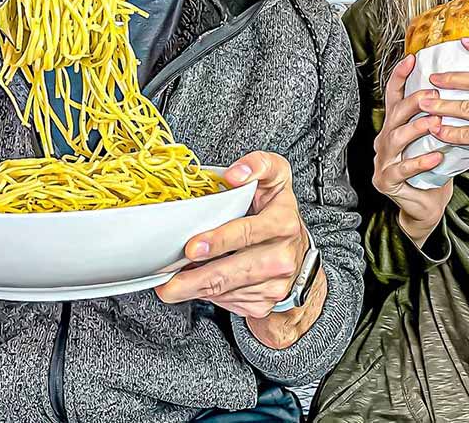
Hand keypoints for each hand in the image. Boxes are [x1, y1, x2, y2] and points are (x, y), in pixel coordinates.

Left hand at [156, 153, 312, 321]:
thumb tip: (233, 174)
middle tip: (170, 281)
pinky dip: (207, 295)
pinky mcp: (264, 303)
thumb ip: (258, 165)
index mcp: (283, 222)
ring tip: (171, 287)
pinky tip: (194, 287)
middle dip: (197, 277)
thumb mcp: (276, 179)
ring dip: (195, 289)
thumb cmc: (277, 212)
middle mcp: (282, 256)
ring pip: (226, 290)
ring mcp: (274, 284)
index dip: (219, 240)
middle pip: (233, 271)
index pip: (248, 232)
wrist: (299, 255)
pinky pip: (228, 301)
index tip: (192, 247)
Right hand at [370, 53, 453, 246]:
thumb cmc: (434, 170)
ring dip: (417, 129)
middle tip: (434, 94)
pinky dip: (420, 162)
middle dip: (414, 102)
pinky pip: (402, 169)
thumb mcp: (436, 140)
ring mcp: (383, 161)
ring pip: (396, 139)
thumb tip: (466, 91)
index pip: (394, 96)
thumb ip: (441, 119)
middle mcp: (385, 141)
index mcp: (396, 127)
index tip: (412, 59)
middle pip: (395, 115)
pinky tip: (436, 157)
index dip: (400, 77)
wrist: (427, 207)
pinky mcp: (387, 181)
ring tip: (435, 123)